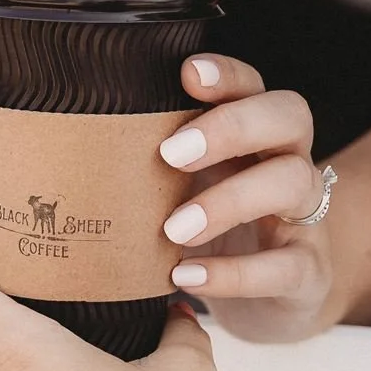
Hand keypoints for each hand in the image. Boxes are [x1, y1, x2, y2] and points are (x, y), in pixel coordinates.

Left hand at [157, 54, 336, 342]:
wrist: (268, 296)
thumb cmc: (209, 229)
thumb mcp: (178, 190)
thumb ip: (144, 167)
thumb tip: (63, 155)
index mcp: (252, 133)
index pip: (252, 85)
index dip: (227, 74)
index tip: (187, 74)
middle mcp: (286, 160)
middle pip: (289, 115)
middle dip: (232, 126)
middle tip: (170, 154)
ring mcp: (304, 215)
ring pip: (293, 181)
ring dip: (230, 200)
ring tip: (173, 229)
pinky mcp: (308, 270)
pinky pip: (288, 266)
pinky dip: (236, 273)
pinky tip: (186, 276)